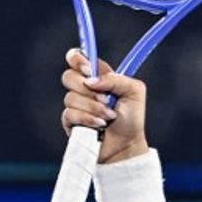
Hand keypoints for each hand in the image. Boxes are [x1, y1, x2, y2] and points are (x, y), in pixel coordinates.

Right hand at [60, 49, 149, 164]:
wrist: (126, 145)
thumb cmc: (132, 118)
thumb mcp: (134, 91)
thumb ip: (116, 79)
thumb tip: (90, 81)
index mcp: (96, 76)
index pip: (76, 57)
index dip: (78, 59)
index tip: (89, 71)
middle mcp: (83, 88)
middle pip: (68, 76)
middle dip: (89, 90)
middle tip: (106, 100)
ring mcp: (75, 105)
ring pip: (70, 97)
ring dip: (93, 108)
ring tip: (109, 117)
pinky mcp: (70, 121)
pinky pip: (69, 114)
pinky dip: (87, 119)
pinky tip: (100, 125)